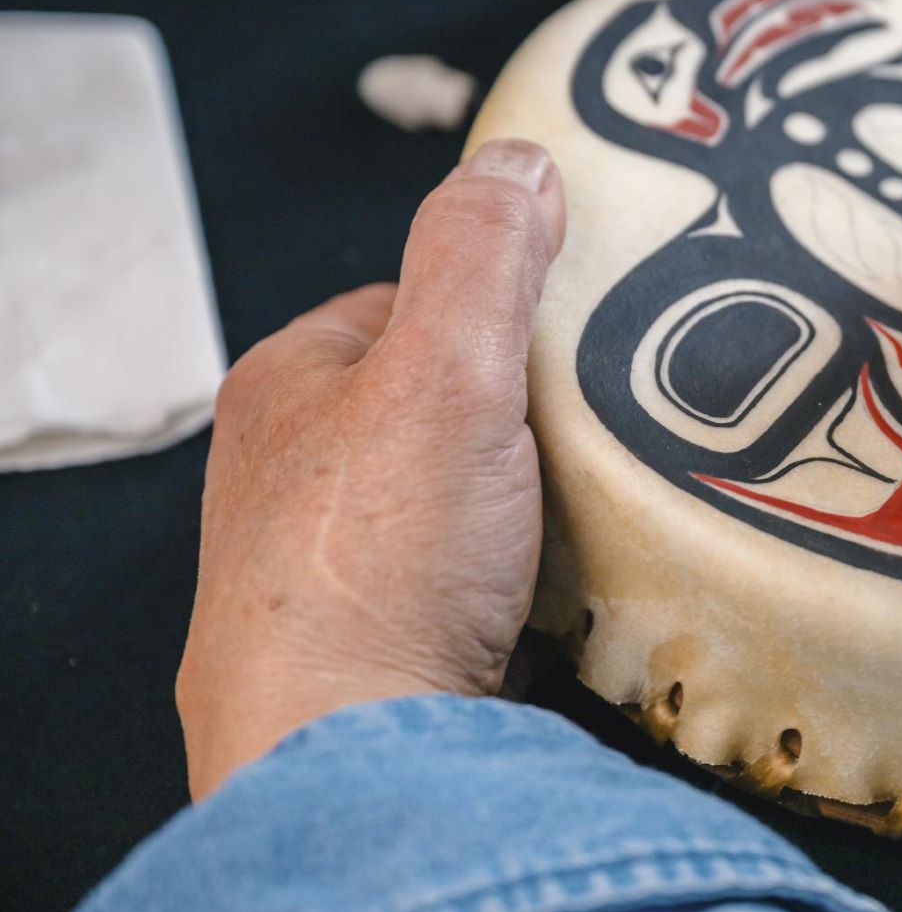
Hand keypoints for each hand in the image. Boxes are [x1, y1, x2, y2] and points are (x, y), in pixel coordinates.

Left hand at [176, 139, 565, 799]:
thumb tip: (517, 159)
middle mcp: (296, 474)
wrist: (358, 752)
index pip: (407, 300)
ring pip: (468, 497)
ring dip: (535, 501)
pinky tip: (566, 585)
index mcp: (290, 385)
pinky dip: (527, 579)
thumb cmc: (376, 560)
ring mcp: (338, 565)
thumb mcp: (444, 365)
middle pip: (446, 402)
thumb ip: (483, 252)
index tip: (569, 321)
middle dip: (527, 410)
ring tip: (598, 501)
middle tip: (601, 417)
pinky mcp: (385, 641)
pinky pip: (478, 581)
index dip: (495, 301)